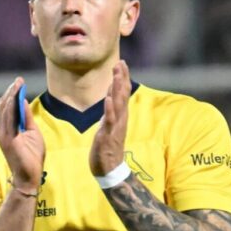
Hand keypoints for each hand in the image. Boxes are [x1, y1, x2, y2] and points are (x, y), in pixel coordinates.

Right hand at [0, 77, 44, 194]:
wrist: (29, 176)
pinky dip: (12, 106)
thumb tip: (24, 101)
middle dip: (11, 91)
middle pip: (4, 106)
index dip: (12, 94)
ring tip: (18, 84)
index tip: (19, 82)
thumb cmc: (32, 156)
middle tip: (18, 80)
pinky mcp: (7, 139)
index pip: (6, 107)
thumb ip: (27, 118)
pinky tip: (17, 97)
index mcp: (6, 128)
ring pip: (5, 110)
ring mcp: (2, 134)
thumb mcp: (32, 133)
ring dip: (11, 95)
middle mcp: (1, 130)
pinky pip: (9, 119)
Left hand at [89, 60, 130, 175]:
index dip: (123, 77)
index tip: (121, 62)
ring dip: (117, 89)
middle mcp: (120, 119)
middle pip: (123, 95)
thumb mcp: (109, 123)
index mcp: (120, 115)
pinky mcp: (108, 135)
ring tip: (116, 75)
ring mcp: (115, 127)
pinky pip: (110, 120)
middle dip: (122, 78)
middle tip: (121, 62)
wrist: (109, 168)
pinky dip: (109, 108)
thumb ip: (111, 109)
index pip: (123, 93)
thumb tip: (112, 93)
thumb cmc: (108, 146)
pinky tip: (108, 98)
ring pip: (118, 105)